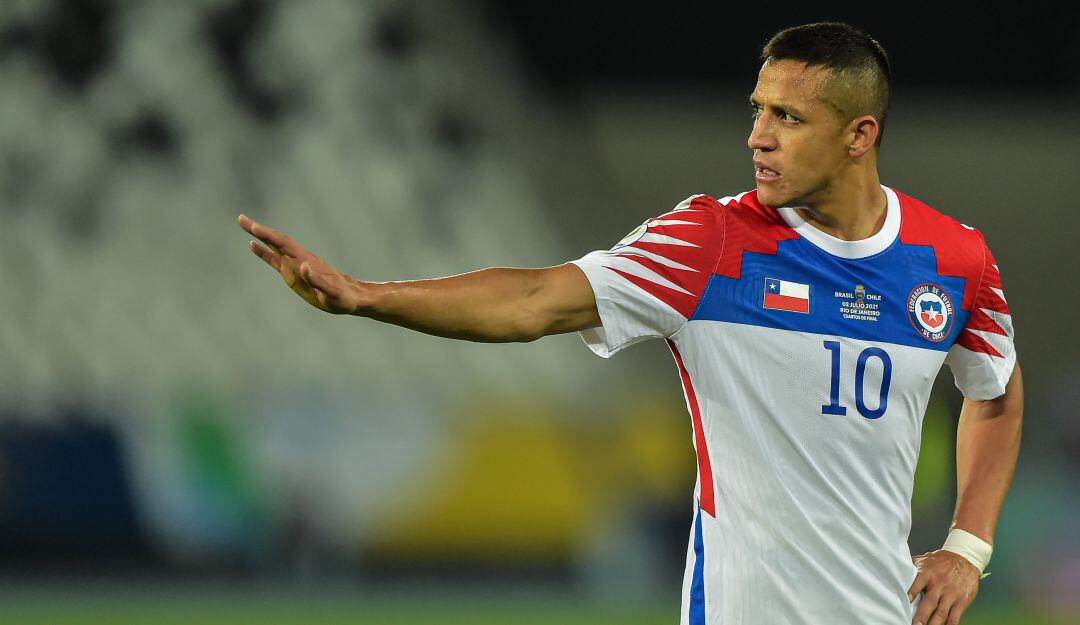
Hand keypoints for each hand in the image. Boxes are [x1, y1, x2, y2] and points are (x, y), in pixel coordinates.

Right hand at [237, 214, 362, 314]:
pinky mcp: (294, 273)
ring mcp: (296, 265)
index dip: (269, 236)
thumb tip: (303, 266)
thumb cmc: (342, 297)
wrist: (351, 297)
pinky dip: (264, 252)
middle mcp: (299, 259)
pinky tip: (253, 246)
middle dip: (259, 230)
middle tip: (241, 219)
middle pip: (277, 241)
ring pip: (275, 247)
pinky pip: (276, 260)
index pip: (284, 245)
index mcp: (306, 262)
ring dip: (260, 236)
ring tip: (244, 225)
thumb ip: (317, 281)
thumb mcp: (331, 293)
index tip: (254, 227)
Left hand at [908, 550, 980, 624]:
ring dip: (934, 623)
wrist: (964, 559)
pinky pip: (955, 616)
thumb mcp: (924, 559)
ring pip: (942, 612)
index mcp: (927, 573)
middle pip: (930, 602)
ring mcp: (952, 593)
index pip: (917, 583)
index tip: (904, 602)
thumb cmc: (940, 561)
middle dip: (922, 616)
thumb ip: (910, 566)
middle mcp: (939, 584)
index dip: (911, 593)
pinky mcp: (962, 601)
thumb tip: (893, 570)